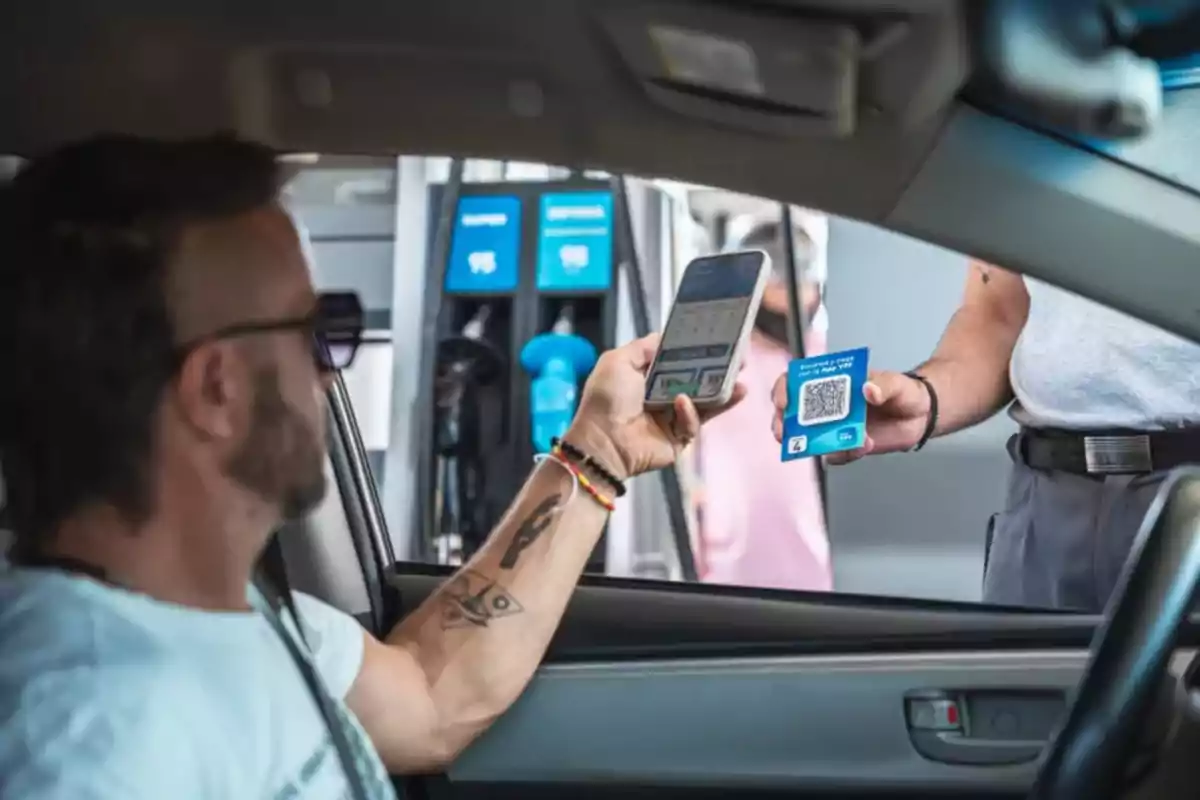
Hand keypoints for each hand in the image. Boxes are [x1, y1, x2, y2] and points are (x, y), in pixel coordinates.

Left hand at [564, 334, 746, 480]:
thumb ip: (642, 347)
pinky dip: (689, 413)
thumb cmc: (606, 399)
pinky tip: (683, 403)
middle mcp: (662, 396)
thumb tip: (663, 337)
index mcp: (648, 377)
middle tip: (740, 362)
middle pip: (697, 381)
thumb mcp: (618, 361)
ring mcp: (671, 419)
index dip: (697, 352)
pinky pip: (692, 423)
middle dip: (719, 372)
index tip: (718, 341)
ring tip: (739, 385)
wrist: (603, 441)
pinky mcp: (678, 439)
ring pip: (703, 404)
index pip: (679, 361)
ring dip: (721, 394)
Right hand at [771, 368, 930, 465]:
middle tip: (784, 433)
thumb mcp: (897, 383)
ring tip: (824, 447)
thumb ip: (883, 385)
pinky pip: (835, 455)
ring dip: (808, 444)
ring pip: (807, 438)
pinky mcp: (846, 447)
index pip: (798, 382)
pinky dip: (845, 453)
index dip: (784, 389)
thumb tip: (868, 389)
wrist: (922, 416)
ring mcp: (835, 427)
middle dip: (783, 423)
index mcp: (833, 383)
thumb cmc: (905, 392)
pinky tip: (864, 445)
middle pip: (792, 413)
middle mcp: (828, 406)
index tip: (784, 401)